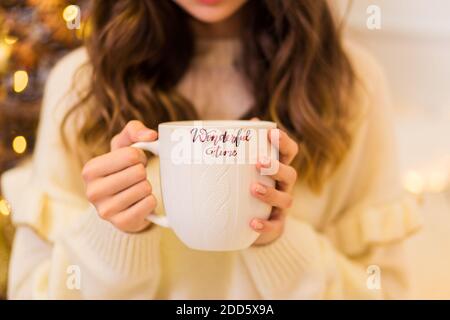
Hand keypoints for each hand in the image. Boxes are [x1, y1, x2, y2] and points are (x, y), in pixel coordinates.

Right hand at [82, 120, 157, 232]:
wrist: (122, 203)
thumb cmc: (122, 169)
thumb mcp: (123, 146)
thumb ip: (134, 130)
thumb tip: (151, 135)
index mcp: (90, 170)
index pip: (130, 155)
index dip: (139, 156)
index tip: (133, 162)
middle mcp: (93, 192)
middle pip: (138, 173)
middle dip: (142, 172)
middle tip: (135, 177)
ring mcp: (106, 211)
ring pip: (145, 188)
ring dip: (146, 187)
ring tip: (136, 189)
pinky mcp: (121, 223)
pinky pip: (150, 204)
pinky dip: (150, 201)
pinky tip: (140, 202)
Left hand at [250, 128, 298, 245]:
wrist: (247, 222)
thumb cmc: (246, 186)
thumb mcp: (243, 167)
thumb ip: (241, 147)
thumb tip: (239, 125)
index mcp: (278, 168)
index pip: (289, 152)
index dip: (284, 142)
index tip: (272, 133)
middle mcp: (283, 186)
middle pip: (291, 174)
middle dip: (277, 167)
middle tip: (259, 162)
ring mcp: (281, 206)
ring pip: (286, 199)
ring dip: (271, 193)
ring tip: (253, 189)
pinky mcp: (276, 225)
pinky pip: (276, 226)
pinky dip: (265, 225)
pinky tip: (252, 222)